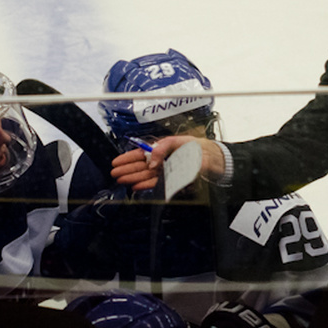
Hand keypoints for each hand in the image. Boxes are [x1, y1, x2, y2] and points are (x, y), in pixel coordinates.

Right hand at [109, 135, 225, 192]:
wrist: (214, 158)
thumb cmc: (198, 147)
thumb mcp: (177, 141)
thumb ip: (162, 148)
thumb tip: (151, 162)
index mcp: (162, 149)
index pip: (141, 153)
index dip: (128, 158)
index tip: (116, 162)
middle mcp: (162, 160)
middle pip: (141, 166)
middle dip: (127, 169)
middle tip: (114, 173)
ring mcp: (166, 171)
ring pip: (146, 175)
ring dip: (133, 178)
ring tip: (121, 180)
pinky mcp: (172, 181)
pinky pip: (156, 184)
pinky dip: (146, 185)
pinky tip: (136, 186)